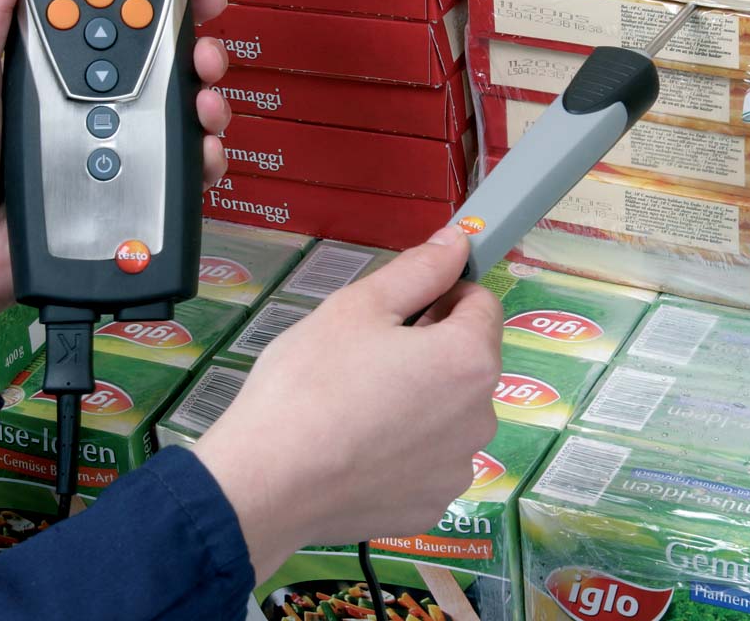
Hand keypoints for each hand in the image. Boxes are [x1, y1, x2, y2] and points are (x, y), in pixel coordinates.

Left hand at [0, 0, 232, 346]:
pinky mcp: (135, 191)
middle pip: (170, 68)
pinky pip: (182, 172)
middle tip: (209, 54)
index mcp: (64, 69)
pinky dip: (205, 160)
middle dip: (203, 51)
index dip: (165, 2)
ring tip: (207, 104)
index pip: (123, 25)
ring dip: (211, 102)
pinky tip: (204, 153)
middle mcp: (102, 101)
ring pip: (186, 115)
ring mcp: (121, 147)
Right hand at [194, 225, 502, 581]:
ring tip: (358, 402)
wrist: (268, 480)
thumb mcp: (359, 305)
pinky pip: (428, 460)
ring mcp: (457, 470)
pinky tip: (358, 446)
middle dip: (430, 347)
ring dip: (421, 398)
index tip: (397, 308)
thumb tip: (459, 241)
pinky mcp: (430, 509)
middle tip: (367, 353)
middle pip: (467, 360)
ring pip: (449, 412)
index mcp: (470, 359)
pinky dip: (404, 449)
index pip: (482, 303)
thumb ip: (419, 269)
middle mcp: (480, 417)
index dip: (441, 294)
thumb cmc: (312, 380)